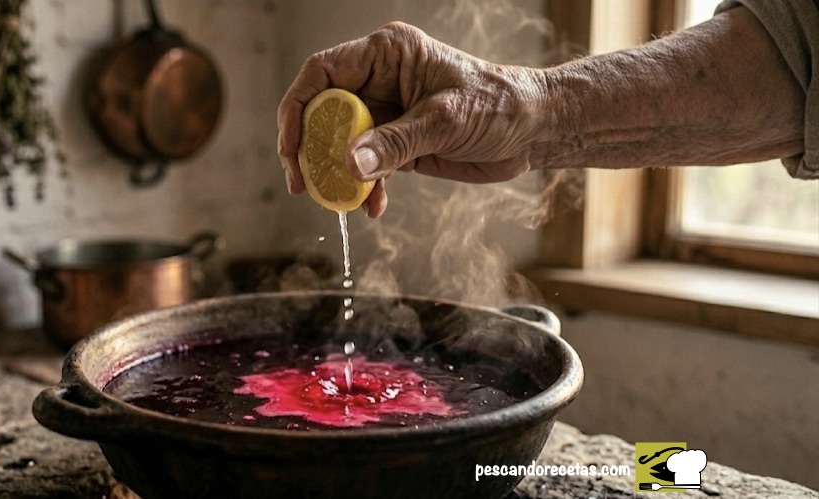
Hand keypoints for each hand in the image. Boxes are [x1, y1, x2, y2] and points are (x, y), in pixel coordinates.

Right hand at [277, 22, 546, 217]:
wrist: (534, 130)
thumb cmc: (499, 105)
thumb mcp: (444, 121)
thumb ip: (395, 143)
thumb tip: (349, 165)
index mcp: (385, 55)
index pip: (322, 73)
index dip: (298, 108)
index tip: (292, 149)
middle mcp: (379, 80)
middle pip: (323, 112)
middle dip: (313, 150)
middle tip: (307, 184)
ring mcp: (387, 113)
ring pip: (341, 143)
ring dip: (337, 175)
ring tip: (338, 202)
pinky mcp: (398, 143)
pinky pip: (366, 165)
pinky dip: (364, 187)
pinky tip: (371, 207)